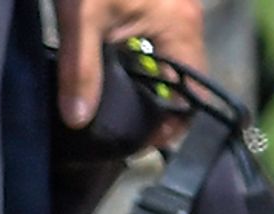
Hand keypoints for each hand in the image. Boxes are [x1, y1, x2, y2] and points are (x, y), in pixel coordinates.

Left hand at [57, 0, 206, 126]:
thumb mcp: (81, 19)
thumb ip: (80, 69)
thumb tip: (77, 120)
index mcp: (181, 26)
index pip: (196, 92)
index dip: (174, 122)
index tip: (144, 139)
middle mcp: (187, 18)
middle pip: (185, 79)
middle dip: (160, 105)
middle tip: (129, 126)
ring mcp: (175, 7)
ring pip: (172, 60)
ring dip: (152, 84)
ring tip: (122, 102)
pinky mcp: (158, 2)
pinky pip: (160, 42)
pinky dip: (144, 61)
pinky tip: (118, 68)